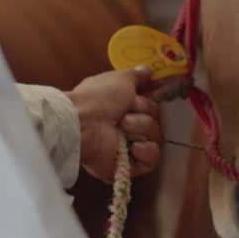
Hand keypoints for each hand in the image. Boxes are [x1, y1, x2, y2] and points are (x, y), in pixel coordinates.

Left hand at [66, 67, 162, 182]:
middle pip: (156, 123)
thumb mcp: (121, 79)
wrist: (82, 122)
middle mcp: (127, 129)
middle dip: (144, 114)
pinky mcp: (127, 166)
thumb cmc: (98, 98)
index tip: (149, 95)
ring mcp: (128, 148)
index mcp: (124, 109)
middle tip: (126, 111)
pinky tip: (133, 146)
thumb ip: (137, 76)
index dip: (151, 102)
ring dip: (141, 128)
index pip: (151, 108)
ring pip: (156, 139)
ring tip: (122, 126)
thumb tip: (147, 70)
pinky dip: (146, 151)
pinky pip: (151, 160)